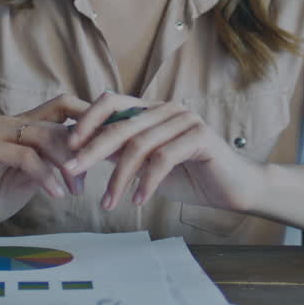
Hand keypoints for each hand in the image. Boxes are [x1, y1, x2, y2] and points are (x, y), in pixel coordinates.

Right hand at [0, 94, 89, 232]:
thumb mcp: (35, 176)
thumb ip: (55, 161)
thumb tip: (94, 155)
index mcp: (24, 124)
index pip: (64, 105)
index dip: (90, 116)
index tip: (113, 137)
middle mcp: (10, 122)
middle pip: (59, 123)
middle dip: (83, 149)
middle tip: (95, 175)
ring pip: (44, 137)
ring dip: (66, 165)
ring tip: (76, 190)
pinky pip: (26, 157)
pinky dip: (45, 176)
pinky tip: (56, 194)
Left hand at [65, 93, 266, 212]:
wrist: (234, 188)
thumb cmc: (192, 177)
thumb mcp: (148, 165)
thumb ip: (123, 154)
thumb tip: (84, 151)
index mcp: (152, 110)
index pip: (112, 102)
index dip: (88, 120)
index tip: (69, 145)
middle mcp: (167, 109)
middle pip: (121, 124)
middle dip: (93, 149)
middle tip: (72, 169)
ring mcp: (185, 120)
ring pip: (140, 145)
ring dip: (119, 178)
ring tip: (108, 202)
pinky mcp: (200, 137)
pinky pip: (163, 158)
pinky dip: (147, 182)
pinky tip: (139, 201)